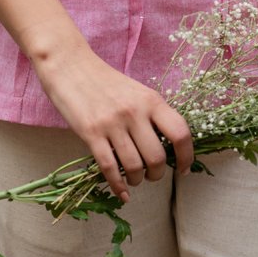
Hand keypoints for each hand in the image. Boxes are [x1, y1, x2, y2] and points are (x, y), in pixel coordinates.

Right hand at [32, 39, 193, 202]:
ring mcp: (112, 123)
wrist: (70, 65)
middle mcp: (135, 112)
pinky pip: (110, 168)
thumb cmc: (105, 80)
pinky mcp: (91, 133)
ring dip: (136, 180)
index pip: (180, 133)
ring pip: (134, 167)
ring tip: (134, 178)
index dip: (186, 156)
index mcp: (151, 99)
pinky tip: (121, 191)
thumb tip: (168, 147)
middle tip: (151, 174)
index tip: (184, 169)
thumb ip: (151, 114)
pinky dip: (118, 186)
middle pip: (157, 157)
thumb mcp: (136, 91)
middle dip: (157, 174)